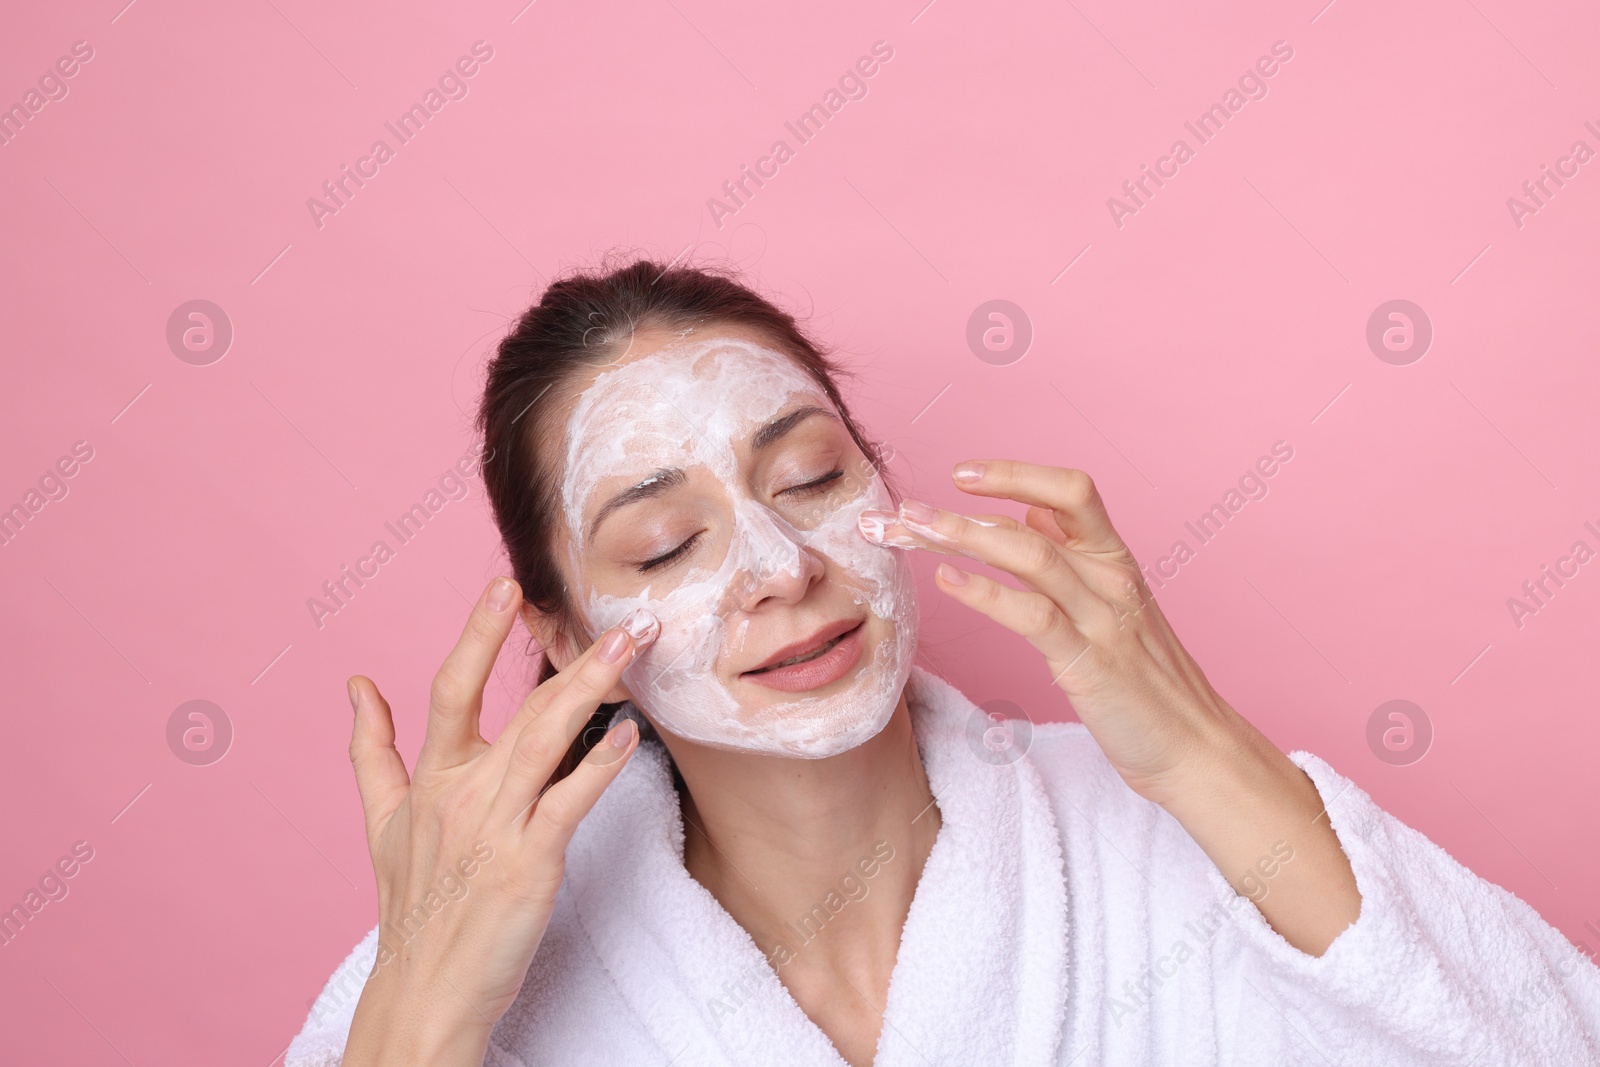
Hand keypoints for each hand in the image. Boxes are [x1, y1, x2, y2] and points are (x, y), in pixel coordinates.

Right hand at [342, 577, 658, 1063]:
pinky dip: (601, 764)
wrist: (423, 990)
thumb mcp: (381, 822)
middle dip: (574, 655)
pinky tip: (628, 734)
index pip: (451, 688)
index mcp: (431, 778)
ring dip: (596, 688)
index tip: (507, 586)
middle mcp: (463, 792)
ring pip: (549, 739)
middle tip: (625, 617)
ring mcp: (496, 825)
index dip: (478, 633)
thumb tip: (356, 684)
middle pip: (521, 706)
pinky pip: (569, 800)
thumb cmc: (413, 906)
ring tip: (635, 649)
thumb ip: (371, 750)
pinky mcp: (529, 861)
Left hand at [857, 460, 1247, 806]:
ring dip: (959, 538)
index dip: (1014, 474)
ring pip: (1026, 555)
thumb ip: (1075, 557)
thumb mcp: (1115, 607)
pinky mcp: (1089, 661)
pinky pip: (1032, 614)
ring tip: (907, 532)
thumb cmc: (1148, 682)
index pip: (1069, 490)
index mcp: (1115, 560)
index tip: (960, 473)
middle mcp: (1109, 578)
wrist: (1197, 747)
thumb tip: (1030, 512)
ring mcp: (1101, 617)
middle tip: (899, 511)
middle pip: (1028, 522)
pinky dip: (985, 593)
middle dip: (957, 511)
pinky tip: (946, 581)